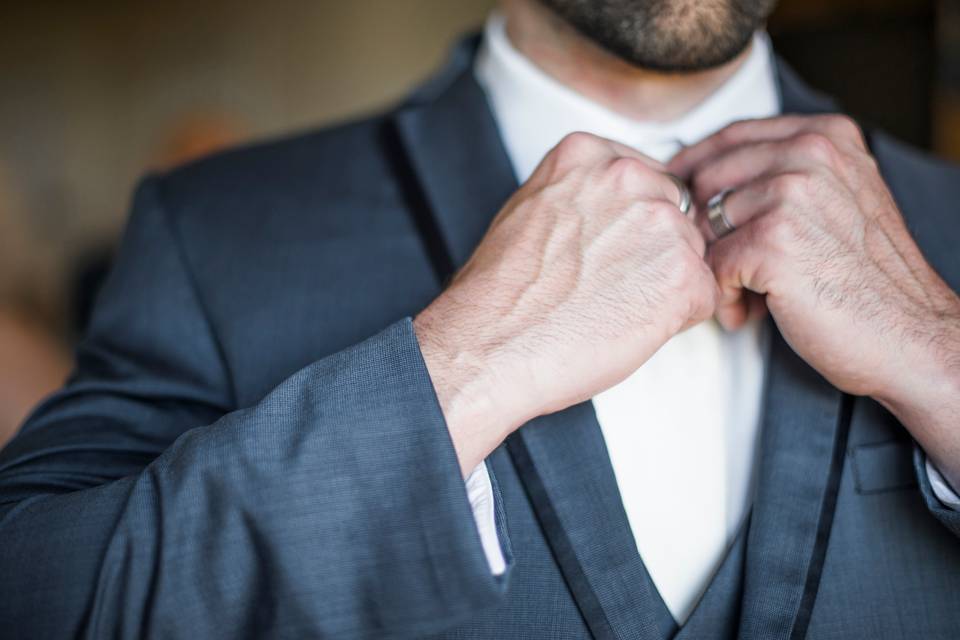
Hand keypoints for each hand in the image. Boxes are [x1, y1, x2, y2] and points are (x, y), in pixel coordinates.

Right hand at [415, 132, 717, 473]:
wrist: (488, 346)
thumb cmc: (500, 294)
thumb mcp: (532, 209)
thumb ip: (582, 195)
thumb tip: (615, 212)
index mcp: (589, 153)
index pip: (645, 181)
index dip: (630, 227)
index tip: (604, 252)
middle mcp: (629, 175)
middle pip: (674, 214)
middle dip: (653, 252)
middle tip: (608, 288)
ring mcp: (660, 223)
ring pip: (692, 255)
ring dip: (665, 284)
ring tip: (613, 309)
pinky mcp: (682, 275)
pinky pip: (704, 296)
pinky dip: (676, 319)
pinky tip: (629, 327)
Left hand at [669, 115, 959, 484]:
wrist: (907, 336)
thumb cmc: (867, 278)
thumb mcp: (840, 198)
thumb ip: (785, 174)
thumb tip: (708, 176)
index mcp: (825, 137)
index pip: (731, 137)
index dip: (696, 168)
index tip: (679, 194)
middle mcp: (809, 154)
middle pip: (707, 181)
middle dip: (705, 229)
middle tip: (731, 268)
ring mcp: (791, 195)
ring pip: (705, 226)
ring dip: (716, 268)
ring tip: (750, 296)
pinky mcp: (772, 241)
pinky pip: (711, 266)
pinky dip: (724, 298)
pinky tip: (750, 313)